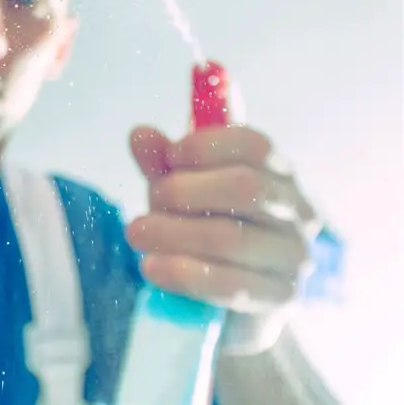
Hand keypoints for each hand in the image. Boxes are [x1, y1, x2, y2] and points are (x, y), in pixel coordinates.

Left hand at [126, 125, 319, 354]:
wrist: (226, 299)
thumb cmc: (204, 227)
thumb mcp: (179, 190)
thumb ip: (161, 162)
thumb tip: (140, 135)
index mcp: (277, 173)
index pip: (255, 146)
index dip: (205, 146)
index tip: (169, 157)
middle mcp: (297, 212)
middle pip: (246, 187)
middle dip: (185, 191)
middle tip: (151, 201)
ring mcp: (294, 256)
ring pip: (232, 237)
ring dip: (173, 233)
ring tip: (137, 233)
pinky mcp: (280, 298)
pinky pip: (231, 285)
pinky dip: (183, 273)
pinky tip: (152, 267)